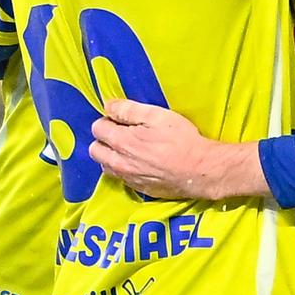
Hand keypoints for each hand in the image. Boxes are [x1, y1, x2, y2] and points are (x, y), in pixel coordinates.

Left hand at [89, 98, 267, 199]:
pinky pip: (121, 178)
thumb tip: (109, 105)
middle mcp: (119, 163)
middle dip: (104, 140)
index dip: (108, 120)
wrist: (200, 170)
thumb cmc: (180, 139)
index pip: (97, 128)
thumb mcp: (156, 116)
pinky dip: (125, 169)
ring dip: (112, 156)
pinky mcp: (139, 189)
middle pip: (95, 150)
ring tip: (131, 150)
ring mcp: (128, 178)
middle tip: (123, 134)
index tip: (122, 119)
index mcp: (121, 142)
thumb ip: (128, 110)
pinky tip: (142, 163)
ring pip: (106, 166)